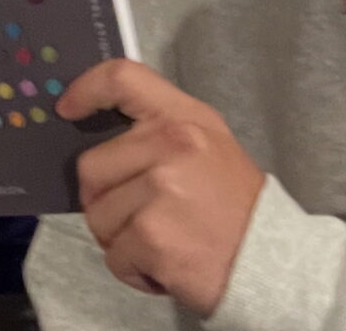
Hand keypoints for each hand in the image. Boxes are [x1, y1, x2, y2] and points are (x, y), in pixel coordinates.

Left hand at [59, 59, 263, 315]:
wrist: (278, 264)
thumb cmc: (235, 209)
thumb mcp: (209, 148)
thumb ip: (158, 133)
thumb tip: (93, 132)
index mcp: (185, 119)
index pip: (123, 77)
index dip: (86, 89)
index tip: (67, 109)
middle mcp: (172, 146)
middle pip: (90, 167)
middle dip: (106, 200)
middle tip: (147, 216)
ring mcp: (161, 191)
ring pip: (97, 216)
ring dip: (121, 239)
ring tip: (165, 240)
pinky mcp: (152, 236)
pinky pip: (114, 255)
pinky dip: (134, 268)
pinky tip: (167, 264)